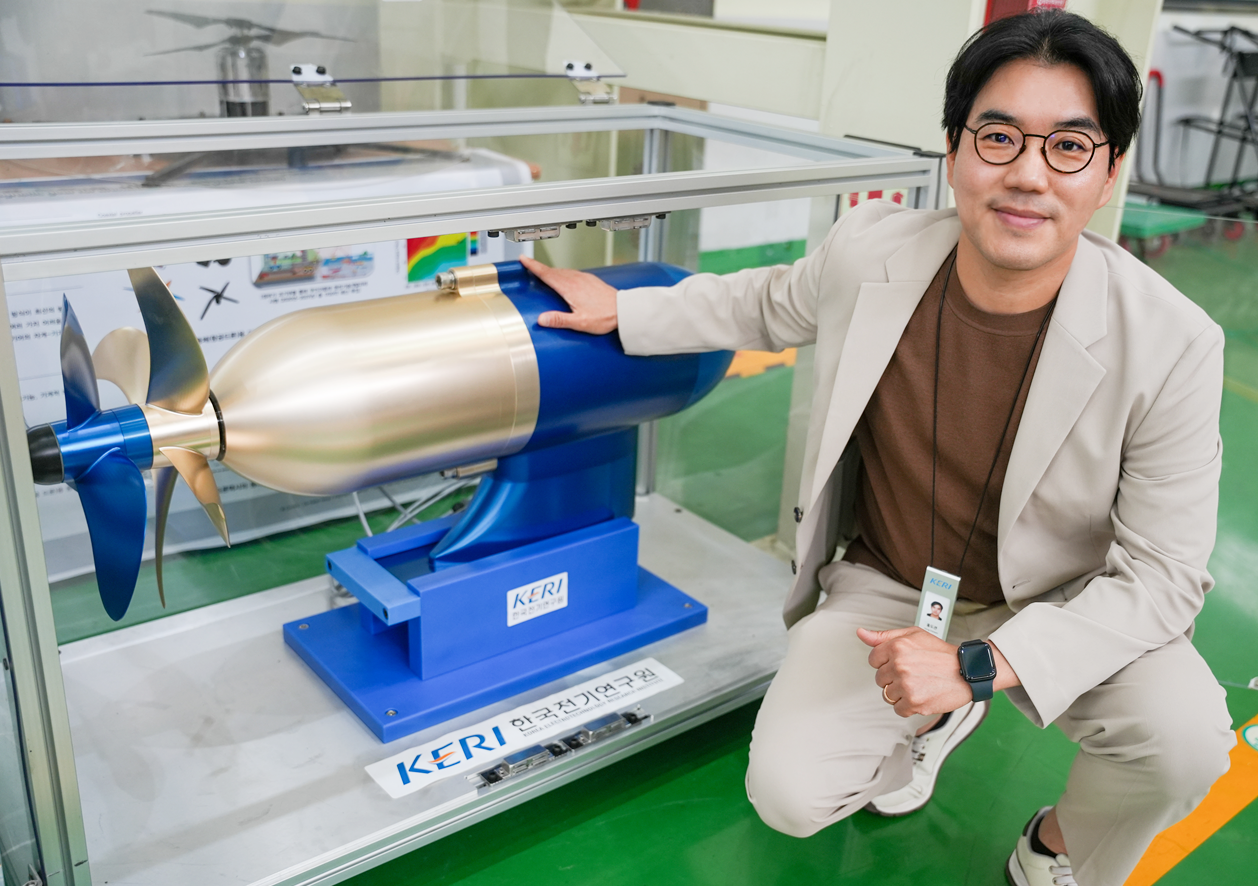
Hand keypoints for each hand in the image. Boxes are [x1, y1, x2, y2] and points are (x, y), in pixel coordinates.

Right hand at [520, 256, 618, 334]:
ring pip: (563, 271)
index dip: (533, 266)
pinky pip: (573, 273)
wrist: (624, 310)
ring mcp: (584, 278)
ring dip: (552, 271)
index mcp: (570, 288)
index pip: (547, 274)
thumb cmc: (605, 317)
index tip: (523, 259)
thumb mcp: (579, 323)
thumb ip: (559, 320)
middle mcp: (576, 280)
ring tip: (544, 274)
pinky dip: (564, 274)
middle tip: (529, 266)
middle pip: (553, 271)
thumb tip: (542, 319)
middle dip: (540, 268)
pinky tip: (565, 280)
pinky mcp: (591, 280)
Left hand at [857, 626, 971, 717]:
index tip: (900, 663)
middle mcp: (899, 665)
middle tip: (913, 674)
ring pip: (888, 695)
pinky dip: (908, 706)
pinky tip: (921, 695)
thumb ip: (884, 636)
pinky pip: (898, 709)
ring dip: (900, 693)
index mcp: (897, 646)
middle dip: (893, 678)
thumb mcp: (913, 635)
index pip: (873, 659)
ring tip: (918, 684)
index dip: (886, 662)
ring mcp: (906, 685)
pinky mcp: (914, 703)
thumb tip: (861, 634)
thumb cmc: (941, 653)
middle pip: (880, 679)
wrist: (968, 671)